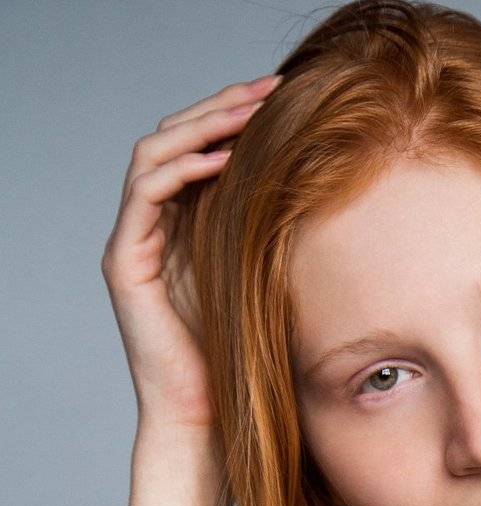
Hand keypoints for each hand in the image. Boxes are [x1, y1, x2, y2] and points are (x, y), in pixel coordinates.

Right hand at [100, 73, 282, 430]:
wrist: (209, 418)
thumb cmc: (245, 361)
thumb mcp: (270, 283)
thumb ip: (276, 237)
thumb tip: (331, 192)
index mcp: (184, 227)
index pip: (200, 148)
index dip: (236, 116)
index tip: (286, 97)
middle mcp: (152, 227)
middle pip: (175, 138)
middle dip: (222, 106)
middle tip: (270, 86)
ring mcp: (134, 242)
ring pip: (154, 153)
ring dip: (202, 125)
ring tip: (248, 111)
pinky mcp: (124, 263)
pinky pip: (145, 193)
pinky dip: (182, 168)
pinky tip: (222, 160)